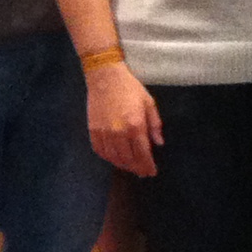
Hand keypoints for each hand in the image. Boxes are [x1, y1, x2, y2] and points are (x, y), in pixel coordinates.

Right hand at [87, 61, 162, 178]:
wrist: (105, 78)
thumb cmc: (130, 89)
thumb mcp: (149, 104)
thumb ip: (155, 125)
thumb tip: (158, 143)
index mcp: (135, 126)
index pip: (143, 153)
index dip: (148, 165)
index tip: (152, 172)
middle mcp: (119, 133)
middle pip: (128, 158)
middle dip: (137, 168)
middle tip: (142, 172)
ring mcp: (104, 133)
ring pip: (114, 157)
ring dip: (123, 165)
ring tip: (131, 167)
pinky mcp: (93, 131)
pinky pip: (100, 151)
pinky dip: (108, 158)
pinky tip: (115, 159)